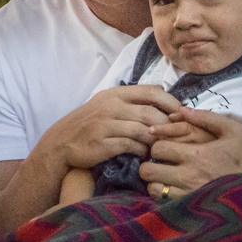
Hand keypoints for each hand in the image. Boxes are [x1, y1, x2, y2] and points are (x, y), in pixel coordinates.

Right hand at [45, 85, 182, 169]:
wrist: (61, 142)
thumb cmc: (88, 122)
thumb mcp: (106, 102)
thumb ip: (132, 97)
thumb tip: (161, 88)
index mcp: (114, 94)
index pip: (152, 92)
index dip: (171, 102)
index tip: (180, 114)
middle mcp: (110, 107)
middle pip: (151, 113)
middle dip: (167, 126)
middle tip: (175, 135)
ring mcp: (105, 125)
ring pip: (143, 130)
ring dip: (155, 140)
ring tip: (161, 145)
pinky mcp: (102, 144)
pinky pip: (131, 146)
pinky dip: (142, 151)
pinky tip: (144, 153)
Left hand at [140, 107, 241, 199]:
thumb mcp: (233, 130)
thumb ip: (206, 117)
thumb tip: (182, 110)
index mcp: (196, 155)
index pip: (158, 149)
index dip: (156, 146)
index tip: (163, 147)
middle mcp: (189, 177)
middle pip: (148, 171)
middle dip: (148, 165)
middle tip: (157, 163)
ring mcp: (189, 195)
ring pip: (153, 190)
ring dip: (154, 182)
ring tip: (164, 177)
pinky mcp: (192, 209)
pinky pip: (165, 204)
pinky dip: (163, 196)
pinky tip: (173, 190)